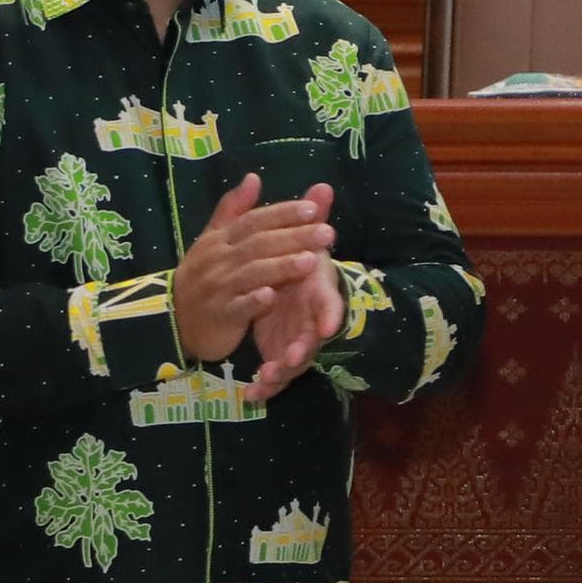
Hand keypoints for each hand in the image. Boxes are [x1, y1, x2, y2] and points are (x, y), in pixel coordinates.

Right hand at [173, 174, 338, 376]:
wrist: (175, 320)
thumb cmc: (203, 276)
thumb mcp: (213, 240)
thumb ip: (234, 210)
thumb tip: (253, 177)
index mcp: (220, 239)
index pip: (254, 221)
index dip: (282, 214)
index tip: (313, 209)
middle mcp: (218, 260)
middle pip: (259, 244)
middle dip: (293, 237)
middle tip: (326, 233)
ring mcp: (218, 288)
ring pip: (252, 274)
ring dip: (281, 266)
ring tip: (312, 261)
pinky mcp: (220, 316)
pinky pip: (238, 307)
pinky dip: (254, 301)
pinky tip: (273, 296)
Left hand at [247, 230, 348, 404]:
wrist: (302, 294)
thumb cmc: (302, 267)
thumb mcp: (306, 242)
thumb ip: (312, 218)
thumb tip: (322, 185)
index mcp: (318, 294)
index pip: (330, 307)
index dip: (330, 317)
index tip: (326, 328)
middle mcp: (312, 322)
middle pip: (313, 341)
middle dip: (303, 351)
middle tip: (291, 360)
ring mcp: (299, 342)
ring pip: (294, 363)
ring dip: (281, 373)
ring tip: (266, 381)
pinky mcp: (283, 357)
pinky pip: (276, 377)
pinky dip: (265, 388)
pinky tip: (251, 397)